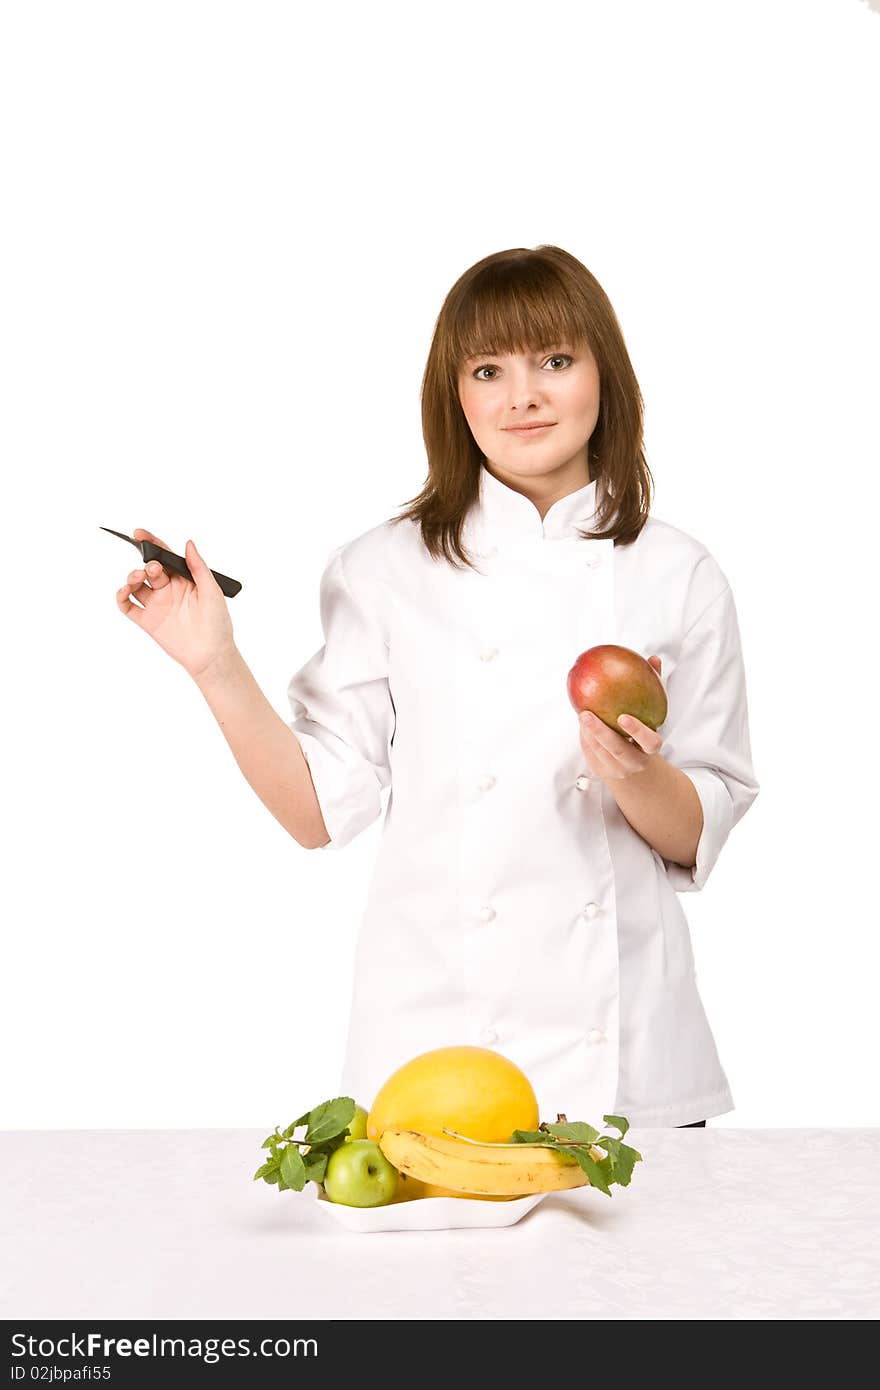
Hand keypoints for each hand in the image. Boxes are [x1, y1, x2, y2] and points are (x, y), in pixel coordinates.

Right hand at [116, 528, 236, 679]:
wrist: (211, 655)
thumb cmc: (218, 624)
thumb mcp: (212, 590)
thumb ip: (198, 567)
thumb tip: (188, 543)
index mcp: (184, 579)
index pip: (164, 556)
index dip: (151, 543)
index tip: (139, 534)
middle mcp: (169, 590)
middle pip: (148, 569)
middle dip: (146, 563)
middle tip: (152, 569)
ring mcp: (157, 605)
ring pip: (136, 585)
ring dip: (131, 577)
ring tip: (137, 579)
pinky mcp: (148, 621)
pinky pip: (128, 606)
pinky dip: (121, 597)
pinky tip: (124, 592)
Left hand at [577, 656, 663, 780]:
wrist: (634, 766)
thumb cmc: (643, 732)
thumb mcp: (652, 713)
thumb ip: (654, 687)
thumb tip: (653, 660)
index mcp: (650, 748)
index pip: (650, 742)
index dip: (638, 731)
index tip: (624, 717)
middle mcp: (635, 762)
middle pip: (618, 749)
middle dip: (601, 732)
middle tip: (586, 713)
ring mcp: (617, 769)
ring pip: (600, 752)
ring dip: (588, 733)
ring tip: (581, 713)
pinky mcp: (601, 771)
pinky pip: (590, 753)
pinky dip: (585, 737)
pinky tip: (581, 722)